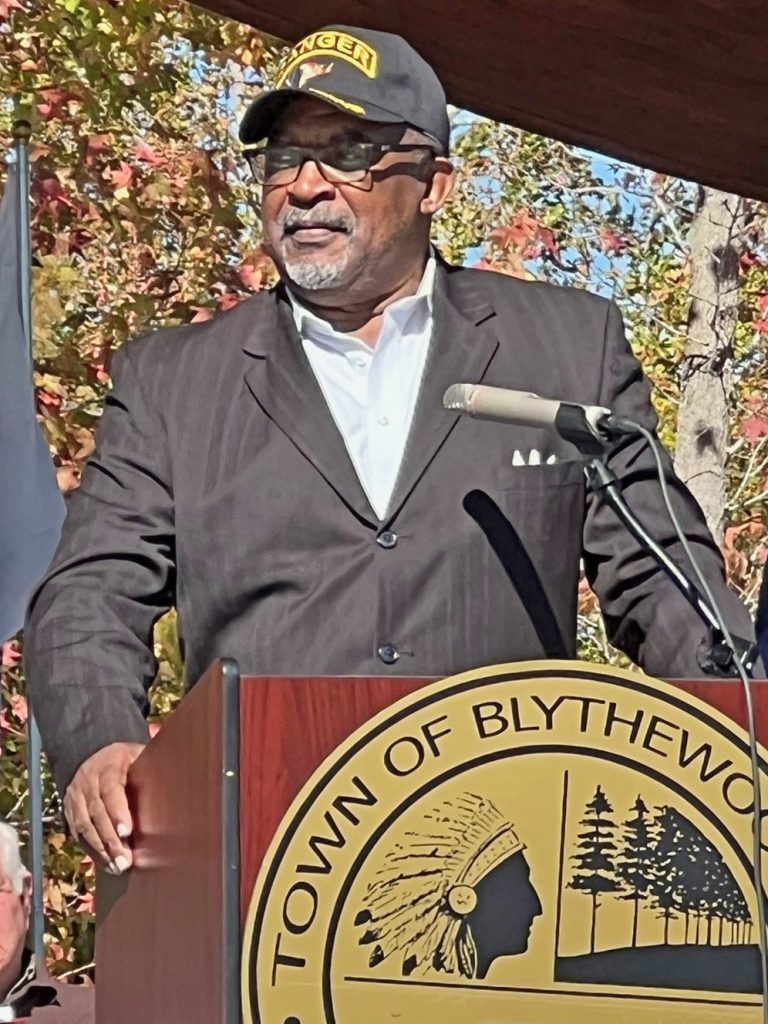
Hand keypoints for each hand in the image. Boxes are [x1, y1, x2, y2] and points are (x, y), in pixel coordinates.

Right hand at [64, 741, 145, 873]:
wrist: (97, 757)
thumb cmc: (130, 761)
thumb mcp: (141, 756)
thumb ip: (153, 770)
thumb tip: (177, 789)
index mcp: (109, 764)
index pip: (110, 790)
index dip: (117, 811)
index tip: (127, 832)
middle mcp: (87, 780)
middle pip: (96, 812)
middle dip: (110, 839)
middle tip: (125, 861)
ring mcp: (75, 797)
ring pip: (84, 826)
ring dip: (101, 849)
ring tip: (117, 867)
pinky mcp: (70, 812)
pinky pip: (78, 834)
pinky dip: (92, 851)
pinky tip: (106, 864)